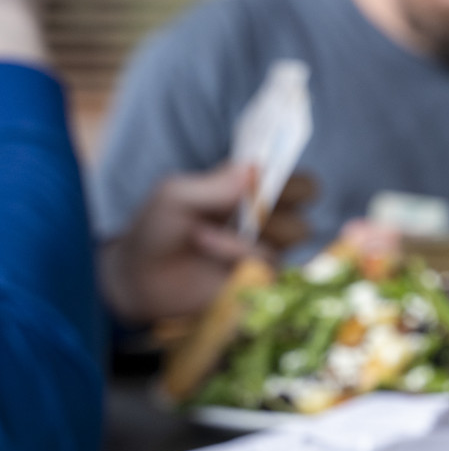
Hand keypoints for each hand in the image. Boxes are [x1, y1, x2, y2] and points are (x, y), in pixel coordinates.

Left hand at [100, 166, 315, 322]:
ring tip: (202, 234)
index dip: (296, 186)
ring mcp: (266, 254)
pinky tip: (208, 251)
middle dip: (277, 210)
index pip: (302, 187)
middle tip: (247, 208)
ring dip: (247, 235)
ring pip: (291, 239)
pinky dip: (239, 254)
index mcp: (256, 195)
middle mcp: (269, 224)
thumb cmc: (157, 229)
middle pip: (306, 214)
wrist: (140, 277)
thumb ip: (214, 184)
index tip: (267, 185)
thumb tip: (254, 169)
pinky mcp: (259, 281)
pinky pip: (270, 265)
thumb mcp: (175, 196)